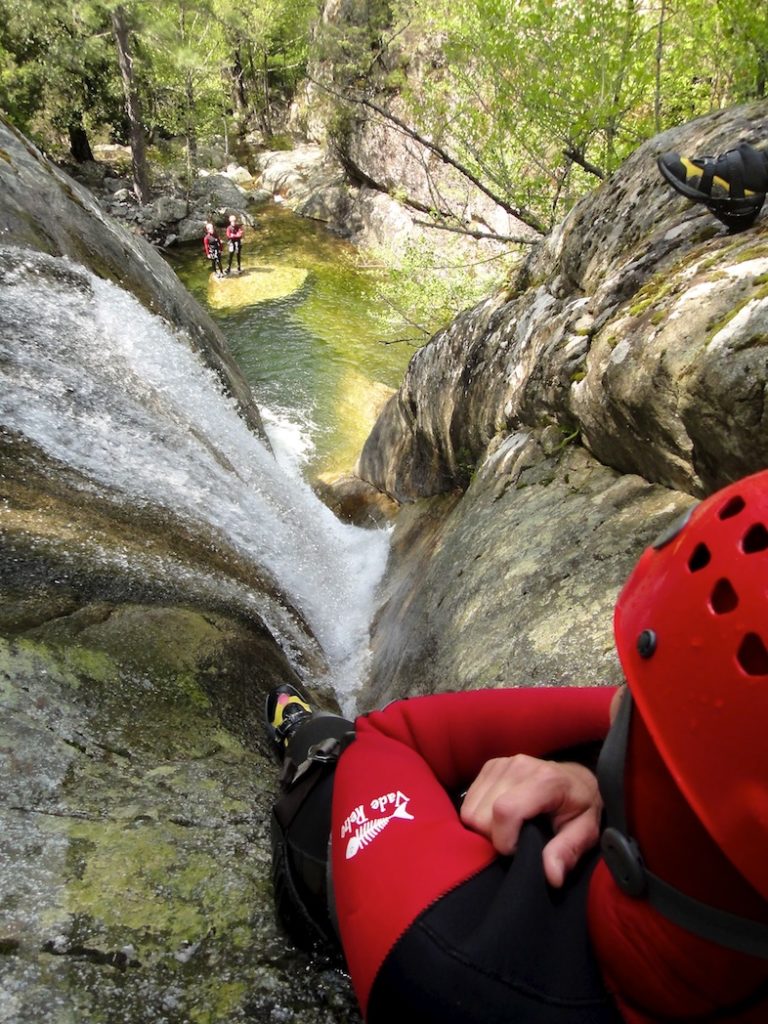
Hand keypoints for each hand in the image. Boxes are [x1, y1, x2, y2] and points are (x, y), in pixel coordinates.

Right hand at [459, 754, 602, 887]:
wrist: (576, 779)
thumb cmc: (580, 808)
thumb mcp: (586, 833)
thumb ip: (567, 852)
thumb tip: (551, 876)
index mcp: (546, 781)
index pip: (505, 810)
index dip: (504, 840)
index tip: (519, 851)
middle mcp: (519, 766)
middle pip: (481, 815)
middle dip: (494, 837)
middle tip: (518, 840)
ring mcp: (502, 763)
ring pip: (470, 809)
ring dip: (485, 827)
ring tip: (510, 828)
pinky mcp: (490, 765)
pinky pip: (468, 800)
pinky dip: (479, 814)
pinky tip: (501, 817)